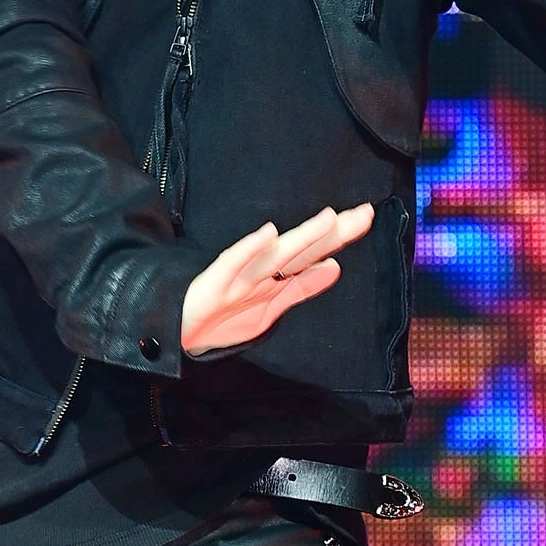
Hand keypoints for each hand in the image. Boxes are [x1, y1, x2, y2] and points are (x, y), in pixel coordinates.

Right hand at [180, 202, 374, 356]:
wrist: (177, 332)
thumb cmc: (225, 317)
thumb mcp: (272, 307)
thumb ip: (302, 286)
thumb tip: (336, 266)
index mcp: (276, 276)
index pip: (314, 252)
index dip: (341, 235)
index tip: (368, 215)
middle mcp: (262, 270)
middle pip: (303, 248)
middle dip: (333, 231)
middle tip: (366, 212)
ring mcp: (240, 276)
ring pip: (277, 254)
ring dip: (302, 237)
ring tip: (330, 219)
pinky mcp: (214, 282)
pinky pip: (234, 263)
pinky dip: (251, 248)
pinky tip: (268, 234)